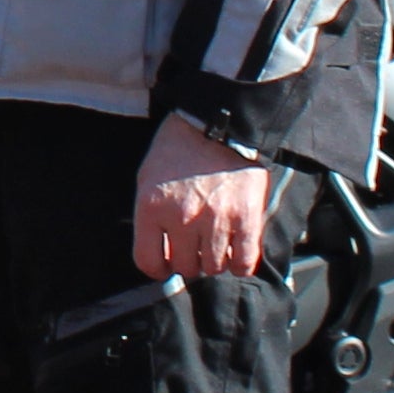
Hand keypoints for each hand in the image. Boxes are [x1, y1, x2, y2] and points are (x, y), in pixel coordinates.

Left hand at [132, 113, 274, 279]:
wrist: (219, 124)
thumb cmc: (179, 149)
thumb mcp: (148, 177)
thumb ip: (150, 216)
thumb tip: (160, 252)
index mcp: (151, 207)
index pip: (148, 261)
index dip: (158, 267)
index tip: (166, 262)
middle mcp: (181, 217)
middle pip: (185, 267)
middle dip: (189, 261)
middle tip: (196, 246)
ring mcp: (214, 220)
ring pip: (213, 268)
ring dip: (214, 261)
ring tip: (216, 242)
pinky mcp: (245, 219)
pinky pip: (243, 263)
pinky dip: (240, 264)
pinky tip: (237, 250)